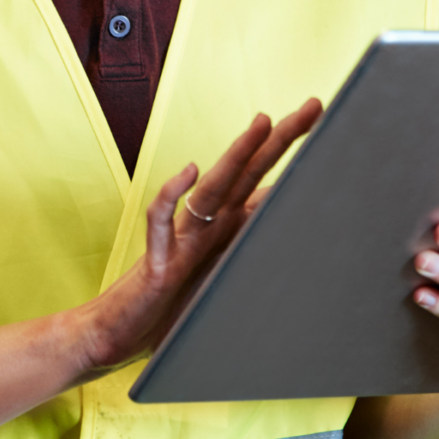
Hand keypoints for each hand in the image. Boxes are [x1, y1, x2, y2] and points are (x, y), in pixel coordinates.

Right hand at [74, 97, 322, 377]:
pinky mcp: (158, 262)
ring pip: (212, 187)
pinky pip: (161, 222)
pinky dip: (172, 195)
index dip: (289, 154)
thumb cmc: (168, 307)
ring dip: (238, 153)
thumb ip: (246, 253)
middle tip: (314, 105)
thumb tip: (289, 234)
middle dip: (280, 139)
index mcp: (223, 229)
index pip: (261, 181)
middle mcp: (205, 226)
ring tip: (264, 122)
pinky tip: (187, 171)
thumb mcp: (219, 280)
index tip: (320, 122)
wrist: (118, 333)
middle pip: (247, 172)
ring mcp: (181, 240)